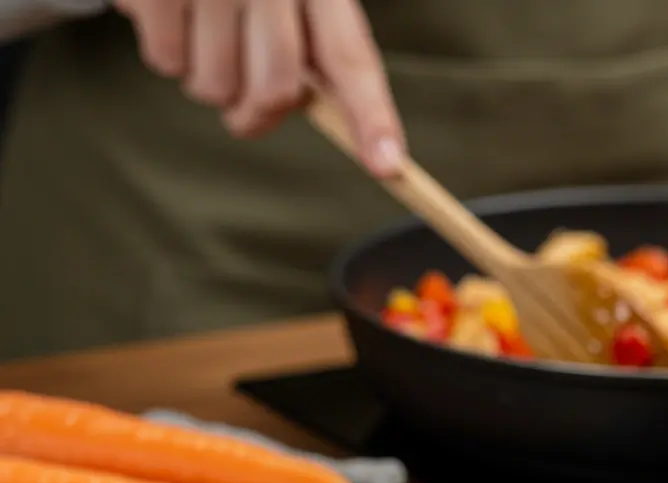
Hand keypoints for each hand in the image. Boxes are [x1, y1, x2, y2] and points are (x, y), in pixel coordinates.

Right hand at [113, 0, 405, 175]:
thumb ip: (316, 50)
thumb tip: (327, 121)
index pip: (350, 58)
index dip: (371, 117)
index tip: (386, 166)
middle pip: (275, 90)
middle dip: (256, 116)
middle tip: (242, 107)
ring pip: (215, 87)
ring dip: (207, 82)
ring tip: (202, 32)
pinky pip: (166, 61)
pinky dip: (168, 53)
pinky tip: (171, 13)